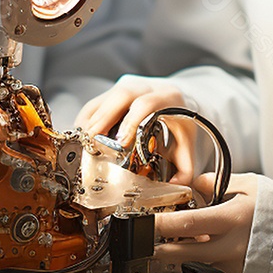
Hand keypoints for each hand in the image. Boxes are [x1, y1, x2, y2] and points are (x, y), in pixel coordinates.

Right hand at [74, 74, 196, 182]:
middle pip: (121, 95)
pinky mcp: (114, 91)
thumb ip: (185, 168)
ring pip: (104, 99)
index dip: (131, 123)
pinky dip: (87, 121)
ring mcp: (129, 86)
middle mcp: (147, 87)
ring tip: (84, 145)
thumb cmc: (184, 125)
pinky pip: (95, 104)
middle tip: (92, 143)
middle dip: (104, 119)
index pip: (145, 105)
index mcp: (168, 97)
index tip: (120, 143)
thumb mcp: (190, 144)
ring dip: (91, 122)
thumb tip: (173, 186)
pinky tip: (83, 139)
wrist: (184, 100)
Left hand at [152, 172, 258, 272]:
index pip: (188, 223)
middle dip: (161, 250)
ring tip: (165, 250)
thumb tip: (194, 184)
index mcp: (232, 219)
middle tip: (145, 244)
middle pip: (185, 252)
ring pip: (196, 265)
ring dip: (179, 259)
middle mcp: (231, 246)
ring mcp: (235, 266)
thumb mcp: (252, 186)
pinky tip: (197, 257)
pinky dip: (202, 265)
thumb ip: (218, 183)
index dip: (163, 224)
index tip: (146, 222)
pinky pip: (214, 272)